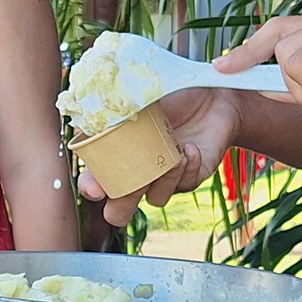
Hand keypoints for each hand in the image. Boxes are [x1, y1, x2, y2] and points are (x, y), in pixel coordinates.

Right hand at [76, 86, 241, 228]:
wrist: (211, 94)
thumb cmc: (171, 92)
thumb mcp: (140, 95)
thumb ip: (116, 106)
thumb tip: (94, 110)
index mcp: (117, 153)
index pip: (94, 180)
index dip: (90, 187)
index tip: (94, 187)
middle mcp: (138, 171)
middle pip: (119, 210)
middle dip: (121, 205)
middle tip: (132, 184)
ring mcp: (163, 178)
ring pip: (155, 200)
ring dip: (162, 180)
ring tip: (173, 155)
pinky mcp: (190, 178)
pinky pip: (183, 185)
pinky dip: (186, 168)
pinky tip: (189, 147)